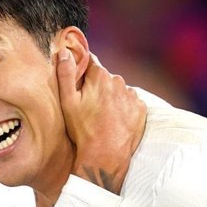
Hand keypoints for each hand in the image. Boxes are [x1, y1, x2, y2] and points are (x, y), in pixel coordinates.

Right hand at [58, 49, 144, 194]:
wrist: (106, 156)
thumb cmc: (83, 129)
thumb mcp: (68, 102)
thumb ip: (65, 73)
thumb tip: (65, 51)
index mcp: (100, 76)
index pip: (90, 62)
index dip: (82, 70)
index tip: (79, 82)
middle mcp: (119, 81)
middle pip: (104, 78)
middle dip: (97, 86)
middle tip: (88, 105)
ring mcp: (132, 95)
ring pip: (118, 90)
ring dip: (111, 97)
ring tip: (102, 116)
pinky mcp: (141, 108)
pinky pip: (130, 102)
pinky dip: (123, 108)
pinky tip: (114, 120)